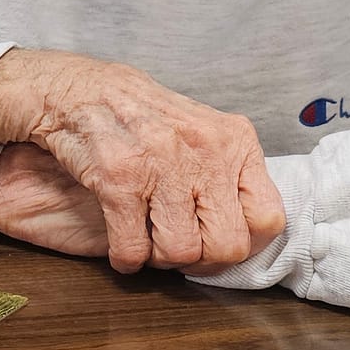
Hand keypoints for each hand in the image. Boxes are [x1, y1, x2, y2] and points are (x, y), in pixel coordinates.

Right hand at [0, 49, 284, 272]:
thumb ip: (231, 176)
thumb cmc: (146, 120)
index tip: (220, 239)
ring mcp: (163, 164)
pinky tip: (123, 242)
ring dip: (160, 257)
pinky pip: (134, 250)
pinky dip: (126, 258)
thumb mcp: (205, 134)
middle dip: (203, 259)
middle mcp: (205, 151)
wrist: (81, 90)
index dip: (246, 242)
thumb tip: (253, 232)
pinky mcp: (120, 180)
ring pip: (181, 254)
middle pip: (228, 245)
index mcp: (234, 141)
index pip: (269, 218)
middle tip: (182, 247)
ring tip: (150, 239)